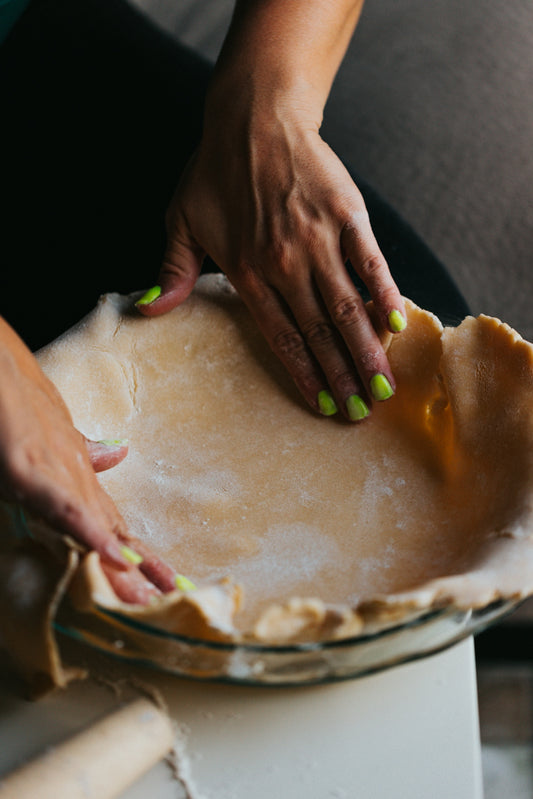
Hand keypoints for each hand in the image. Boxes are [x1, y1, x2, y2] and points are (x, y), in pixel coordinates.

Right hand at [0, 319, 176, 602]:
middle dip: (138, 568)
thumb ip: (81, 450)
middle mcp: (75, 475)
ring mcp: (58, 471)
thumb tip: (114, 454)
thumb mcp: (54, 432)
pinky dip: (89, 532)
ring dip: (122, 561)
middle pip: (112, 530)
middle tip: (168, 599)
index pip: (112, 520)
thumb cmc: (19, 398)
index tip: (164, 581)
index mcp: (77, 473)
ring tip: (149, 594)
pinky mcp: (31, 467)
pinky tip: (114, 555)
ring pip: (97, 525)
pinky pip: (65, 506)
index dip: (137, 553)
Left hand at [138, 92, 405, 420]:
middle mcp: (285, 263)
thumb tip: (148, 309)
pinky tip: (395, 324)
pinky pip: (369, 262)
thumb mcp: (181, 219)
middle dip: (343, 377)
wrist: (254, 116)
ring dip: (366, 350)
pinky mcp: (347, 214)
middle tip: (362, 412)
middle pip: (319, 333)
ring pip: (346, 307)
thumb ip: (172, 269)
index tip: (323, 405)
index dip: (304, 375)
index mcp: (247, 272)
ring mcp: (319, 239)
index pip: (281, 337)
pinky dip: (383, 293)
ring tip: (384, 386)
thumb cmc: (215, 170)